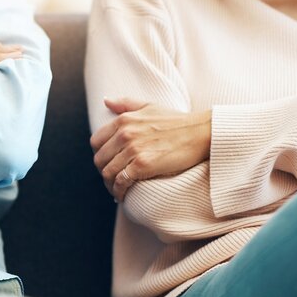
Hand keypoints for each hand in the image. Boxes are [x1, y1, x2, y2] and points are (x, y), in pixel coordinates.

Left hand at [91, 98, 211, 201]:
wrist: (200, 132)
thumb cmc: (177, 121)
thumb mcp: (149, 106)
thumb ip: (125, 104)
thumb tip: (106, 101)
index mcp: (123, 120)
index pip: (96, 142)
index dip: (100, 155)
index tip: (108, 163)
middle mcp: (124, 134)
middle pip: (99, 160)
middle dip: (103, 172)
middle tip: (112, 180)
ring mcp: (133, 149)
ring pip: (108, 173)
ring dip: (110, 185)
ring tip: (117, 190)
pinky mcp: (142, 164)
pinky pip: (121, 182)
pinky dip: (119, 191)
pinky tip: (123, 195)